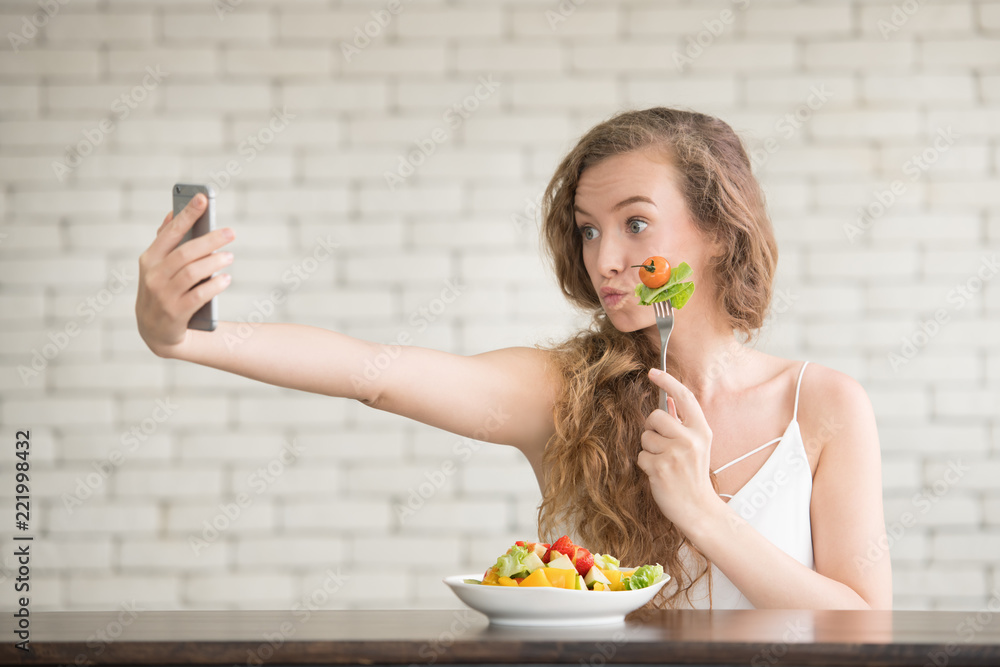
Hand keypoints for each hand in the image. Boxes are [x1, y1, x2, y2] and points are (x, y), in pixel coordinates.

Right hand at [135, 194, 234, 356]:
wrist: (155, 331)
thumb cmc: (161, 290)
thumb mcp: (157, 267)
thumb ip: (165, 241)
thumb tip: (173, 212)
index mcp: (149, 259)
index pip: (170, 232)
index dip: (186, 214)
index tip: (202, 198)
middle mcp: (153, 276)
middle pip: (185, 253)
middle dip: (209, 240)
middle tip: (230, 232)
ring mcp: (163, 295)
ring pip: (192, 273)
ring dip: (214, 263)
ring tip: (230, 256)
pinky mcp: (175, 313)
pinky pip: (198, 296)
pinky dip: (214, 286)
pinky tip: (226, 279)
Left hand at [636, 368, 721, 530]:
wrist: (698, 508)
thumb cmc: (693, 475)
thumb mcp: (697, 445)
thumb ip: (683, 422)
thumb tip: (669, 399)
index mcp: (701, 431)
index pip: (685, 397)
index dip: (668, 381)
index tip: (653, 372)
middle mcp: (690, 439)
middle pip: (656, 416)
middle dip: (652, 429)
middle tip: (662, 445)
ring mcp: (675, 454)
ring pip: (645, 437)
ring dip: (649, 449)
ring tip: (664, 463)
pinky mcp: (660, 468)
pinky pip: (640, 456)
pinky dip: (645, 465)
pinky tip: (659, 474)